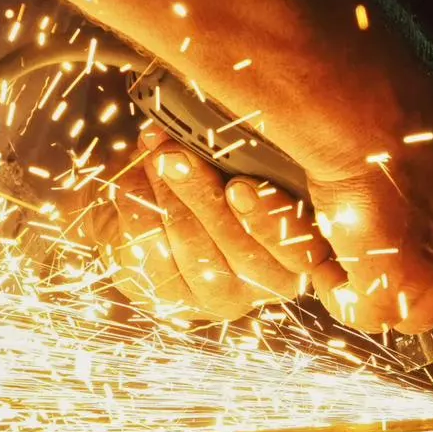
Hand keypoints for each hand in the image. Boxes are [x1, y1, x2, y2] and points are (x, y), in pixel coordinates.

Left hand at [91, 127, 336, 322]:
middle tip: (176, 157)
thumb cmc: (210, 178)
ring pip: (197, 254)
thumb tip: (209, 129)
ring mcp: (220, 298)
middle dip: (204, 197)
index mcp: (299, 248)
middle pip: (241, 250)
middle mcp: (266, 283)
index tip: (239, 186)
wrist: (151, 209)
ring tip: (154, 159)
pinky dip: (140, 213)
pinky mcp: (174, 302)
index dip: (269, 219)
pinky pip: (154, 259)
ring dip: (171, 200)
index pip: (299, 248)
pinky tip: (133, 185)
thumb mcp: (233, 160)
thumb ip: (236, 154)